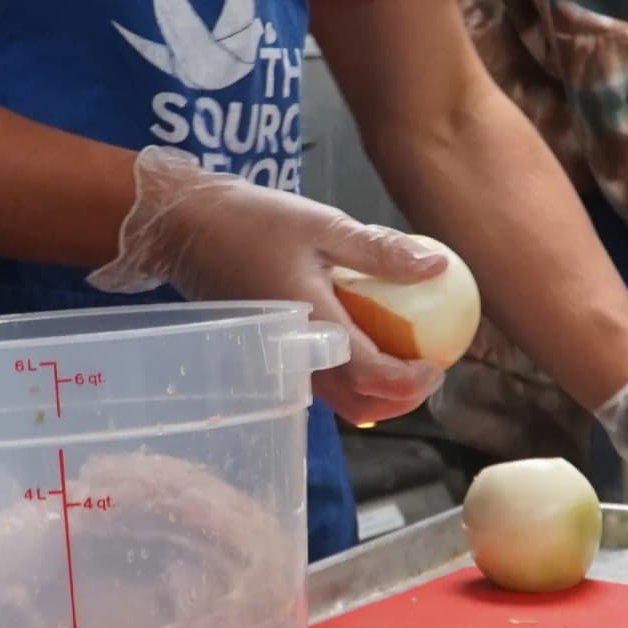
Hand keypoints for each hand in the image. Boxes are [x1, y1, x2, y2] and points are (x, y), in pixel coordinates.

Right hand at [89, 146, 442, 426]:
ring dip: (381, 394)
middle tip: (430, 369)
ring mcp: (284, 361)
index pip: (371, 376)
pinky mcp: (277, 355)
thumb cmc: (253, 222)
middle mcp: (297, 356)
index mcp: (311, 325)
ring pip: (342, 401)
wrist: (188, 230)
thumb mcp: (323, 225)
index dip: (411, 381)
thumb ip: (379, 250)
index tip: (438, 365)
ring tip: (408, 358)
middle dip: (402, 400)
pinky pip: (326, 382)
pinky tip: (373, 342)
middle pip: (360, 405)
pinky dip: (357, 378)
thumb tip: (437, 265)